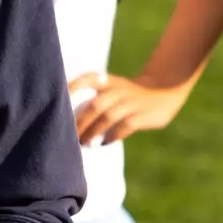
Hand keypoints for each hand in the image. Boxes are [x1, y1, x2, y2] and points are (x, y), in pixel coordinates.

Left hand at [67, 71, 189, 146]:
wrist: (163, 91)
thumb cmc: (125, 95)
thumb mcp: (111, 87)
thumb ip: (92, 99)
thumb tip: (64, 120)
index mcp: (107, 81)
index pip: (87, 79)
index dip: (72, 87)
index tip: (58, 99)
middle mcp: (118, 90)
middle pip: (95, 105)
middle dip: (80, 122)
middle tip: (68, 136)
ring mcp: (132, 102)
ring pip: (108, 117)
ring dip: (93, 132)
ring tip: (82, 143)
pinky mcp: (144, 115)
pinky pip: (126, 126)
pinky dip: (113, 135)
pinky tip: (104, 143)